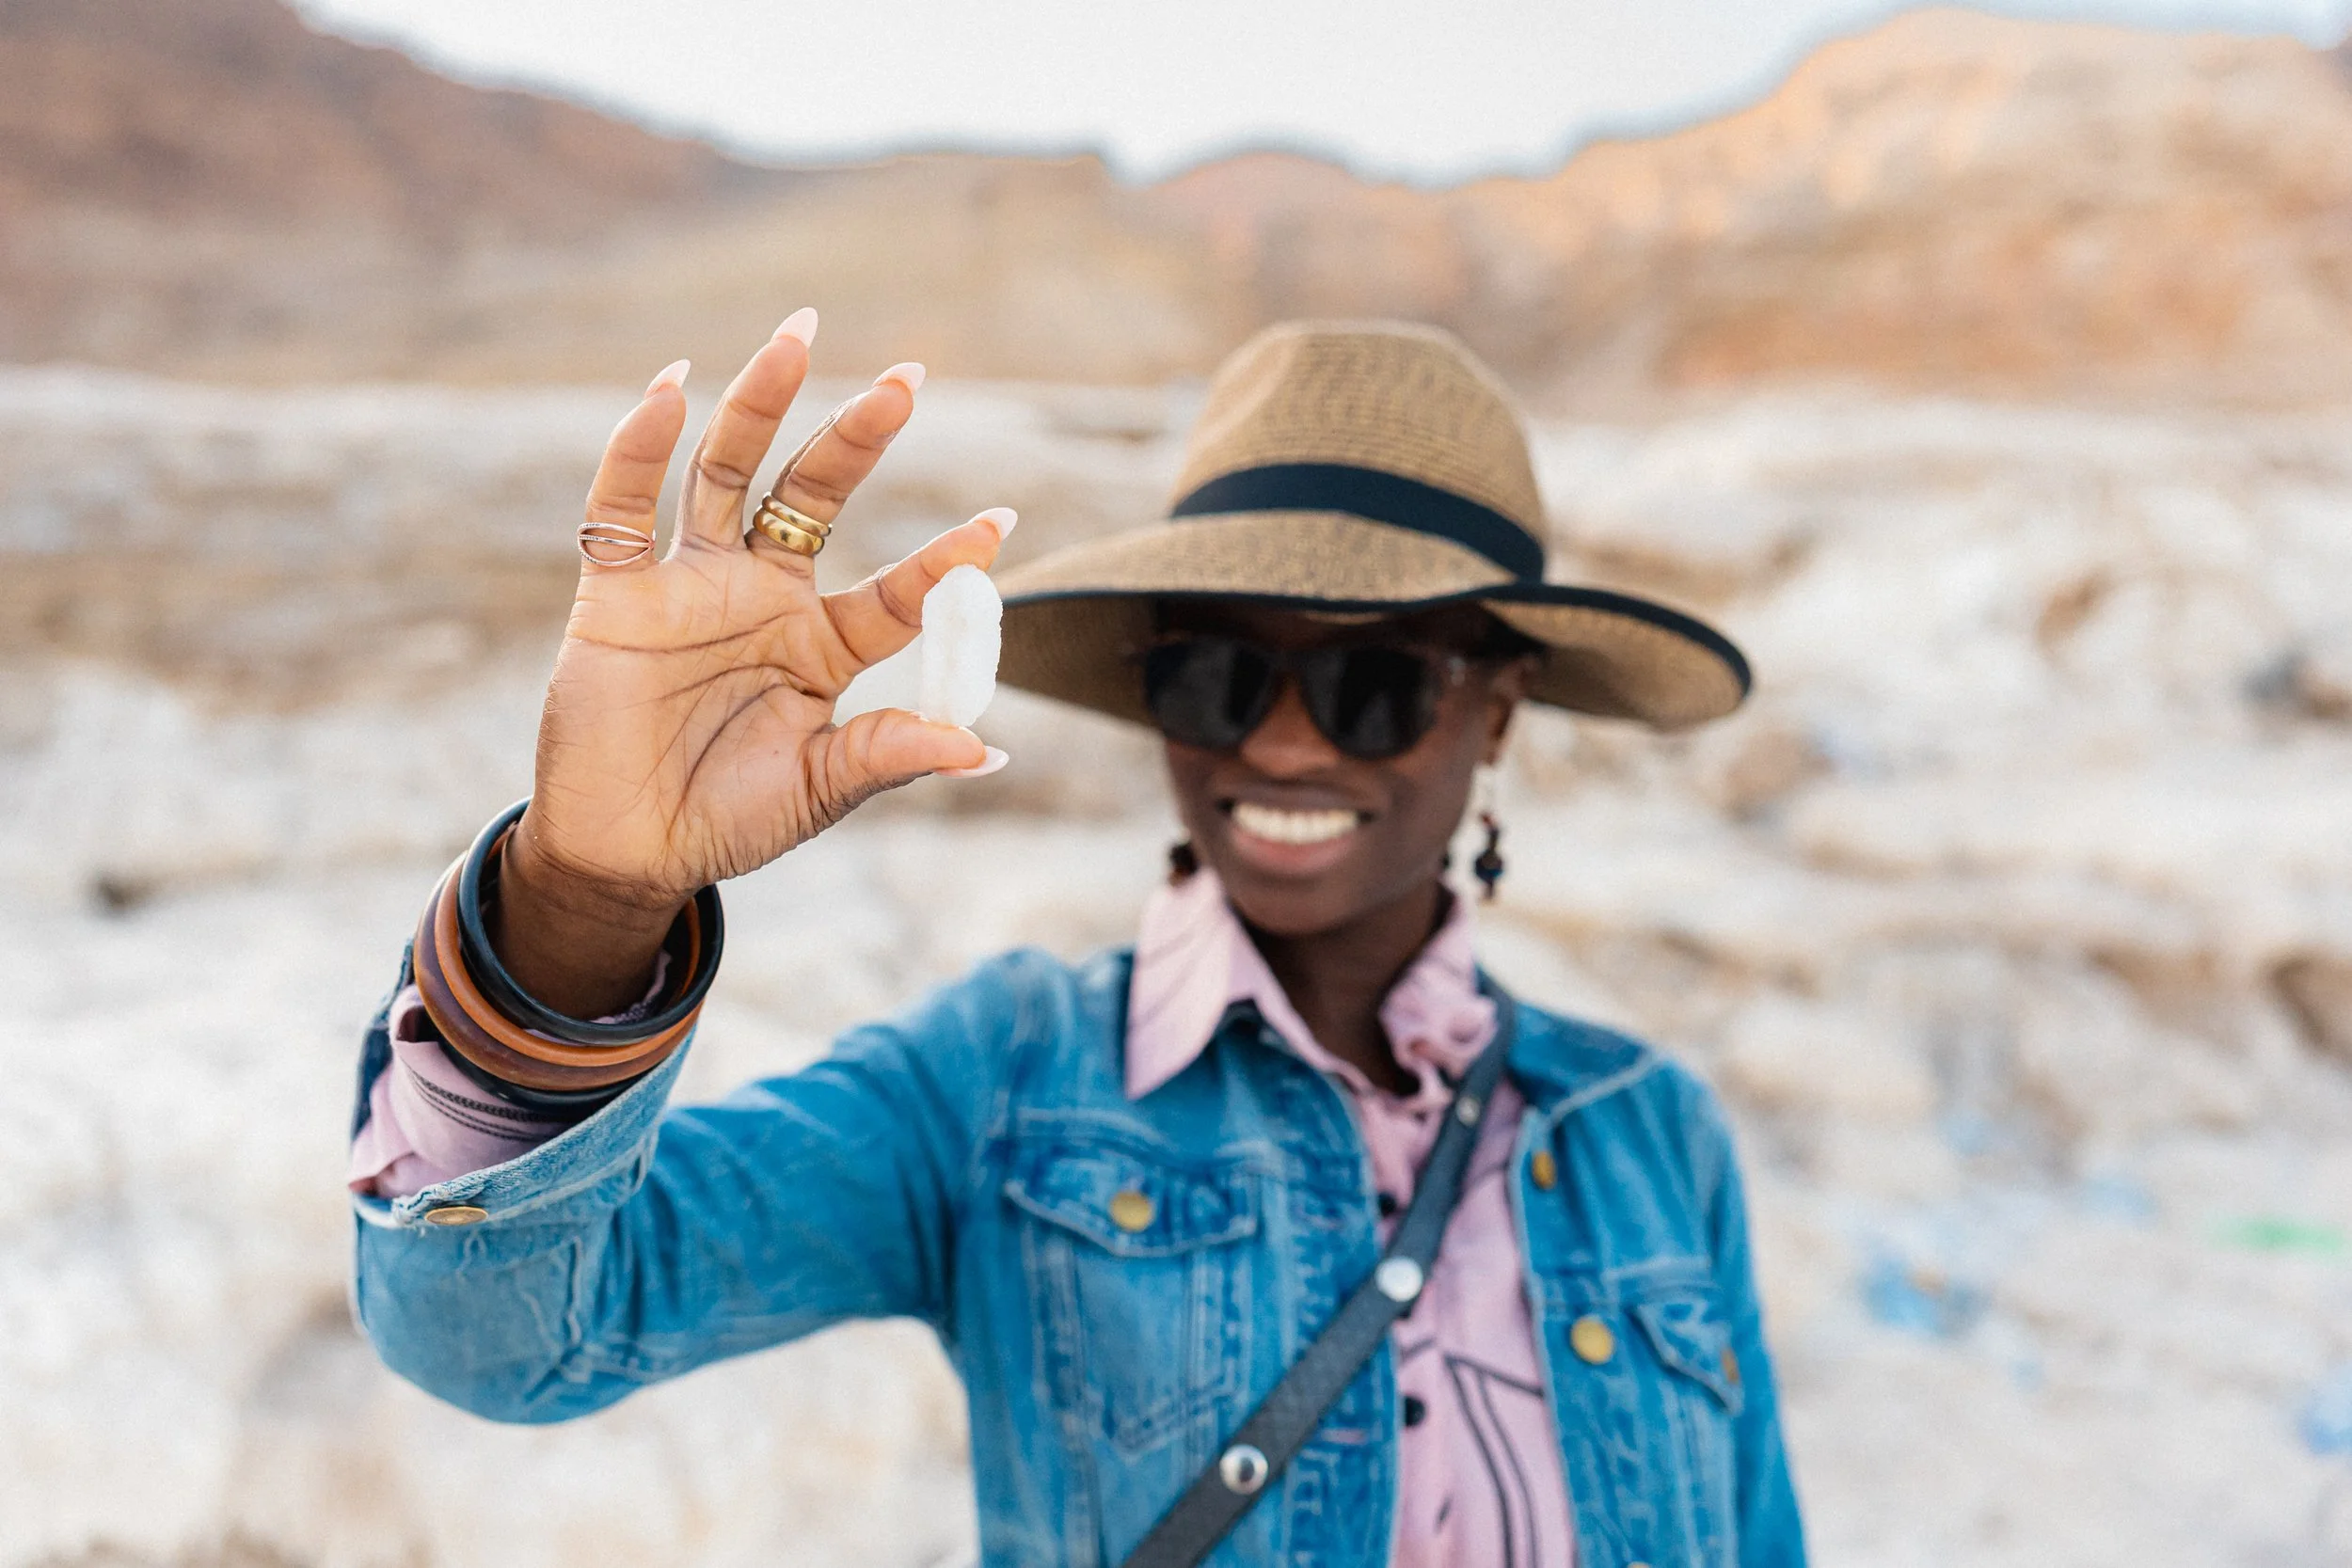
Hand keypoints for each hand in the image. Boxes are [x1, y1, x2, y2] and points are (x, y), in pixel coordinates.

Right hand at [495, 311, 1011, 1014]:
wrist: (625, 853)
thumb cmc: (729, 819)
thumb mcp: (820, 789)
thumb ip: (890, 755)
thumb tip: (987, 749)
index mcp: (824, 644)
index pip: (897, 589)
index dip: (945, 560)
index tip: (1000, 525)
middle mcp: (763, 596)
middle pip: (815, 493)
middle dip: (859, 434)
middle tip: (909, 379)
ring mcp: (691, 586)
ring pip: (727, 473)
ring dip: (759, 404)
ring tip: (798, 339)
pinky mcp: (617, 594)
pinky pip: (622, 508)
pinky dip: (638, 448)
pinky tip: (668, 389)